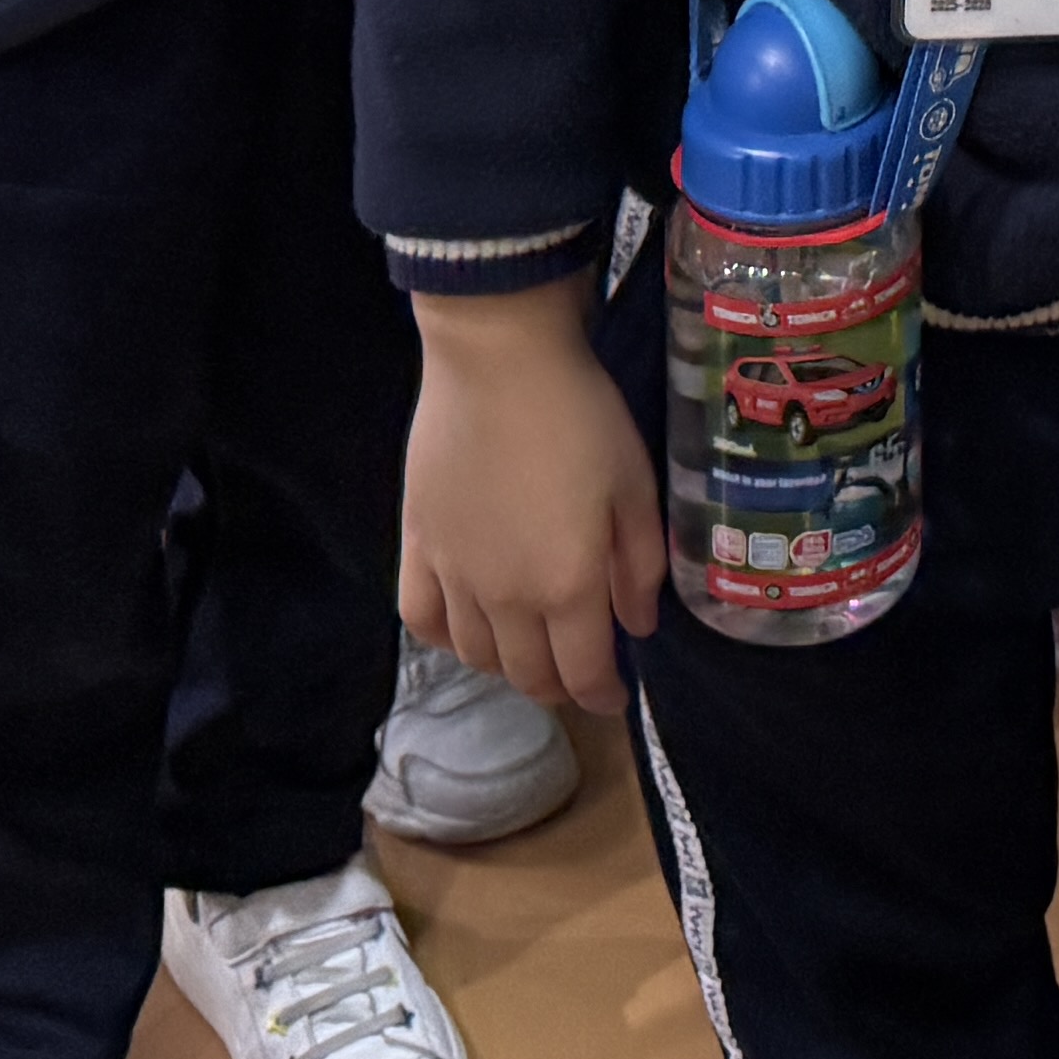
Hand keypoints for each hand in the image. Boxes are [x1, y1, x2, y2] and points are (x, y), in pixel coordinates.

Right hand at [401, 284, 665, 715]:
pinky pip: (421, 617)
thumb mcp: (635, 487)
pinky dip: (445, 639)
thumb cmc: (581, 415)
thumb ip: (640, 567)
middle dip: (559, 687)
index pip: (583, 673)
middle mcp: (506, 596)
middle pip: (528, 674)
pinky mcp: (417, 544)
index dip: (603, 696)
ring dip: (507, 667)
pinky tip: (466, 630)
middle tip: (578, 674)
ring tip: (530, 652)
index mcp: (568, 585)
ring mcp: (454, 574)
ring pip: (476, 655)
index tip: (616, 698)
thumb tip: (638, 627)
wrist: (499, 360)